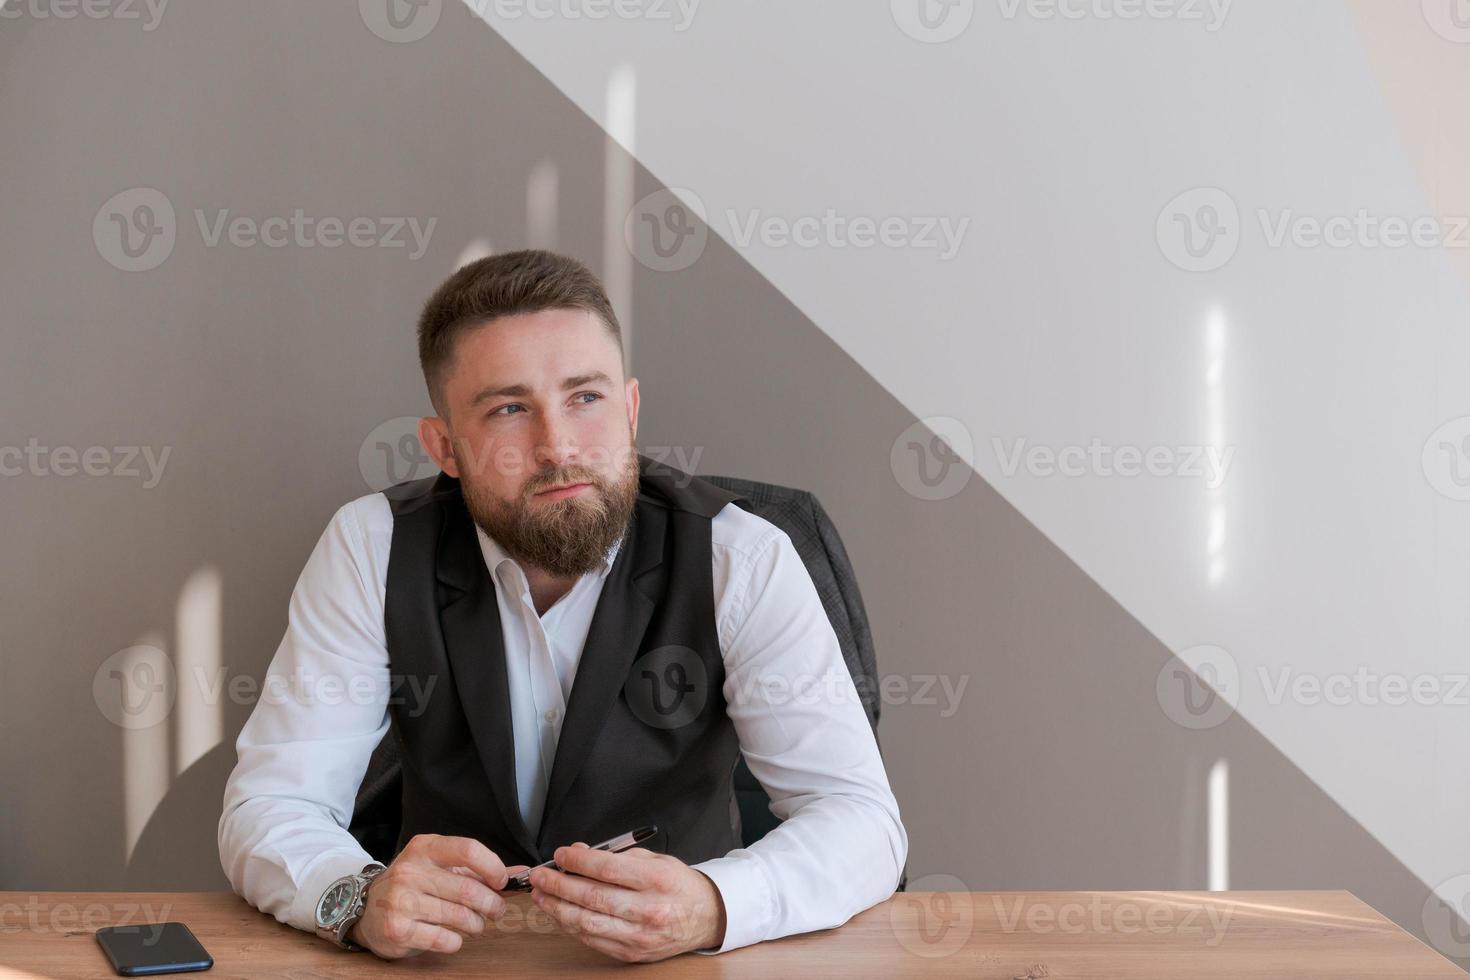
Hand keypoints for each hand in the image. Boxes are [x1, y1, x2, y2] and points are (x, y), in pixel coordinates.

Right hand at [348, 834, 529, 958]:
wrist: (369, 910)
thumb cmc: (413, 886)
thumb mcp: (441, 867)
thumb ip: (478, 869)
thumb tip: (520, 873)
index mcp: (425, 848)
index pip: (469, 850)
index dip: (493, 867)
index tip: (502, 881)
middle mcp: (410, 870)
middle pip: (468, 889)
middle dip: (491, 904)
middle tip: (496, 910)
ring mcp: (401, 900)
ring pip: (460, 916)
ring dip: (476, 924)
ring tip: (475, 924)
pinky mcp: (398, 929)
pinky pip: (444, 939)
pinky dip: (457, 942)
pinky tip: (453, 937)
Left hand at [529, 842, 726, 961]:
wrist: (705, 917)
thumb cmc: (678, 885)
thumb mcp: (655, 859)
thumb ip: (616, 855)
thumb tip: (580, 851)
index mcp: (657, 880)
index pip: (608, 869)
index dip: (578, 861)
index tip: (560, 855)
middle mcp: (649, 909)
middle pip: (592, 897)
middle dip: (559, 884)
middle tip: (540, 875)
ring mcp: (639, 935)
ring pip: (587, 922)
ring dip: (557, 907)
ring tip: (541, 895)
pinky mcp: (631, 952)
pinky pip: (592, 939)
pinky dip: (571, 925)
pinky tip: (559, 912)